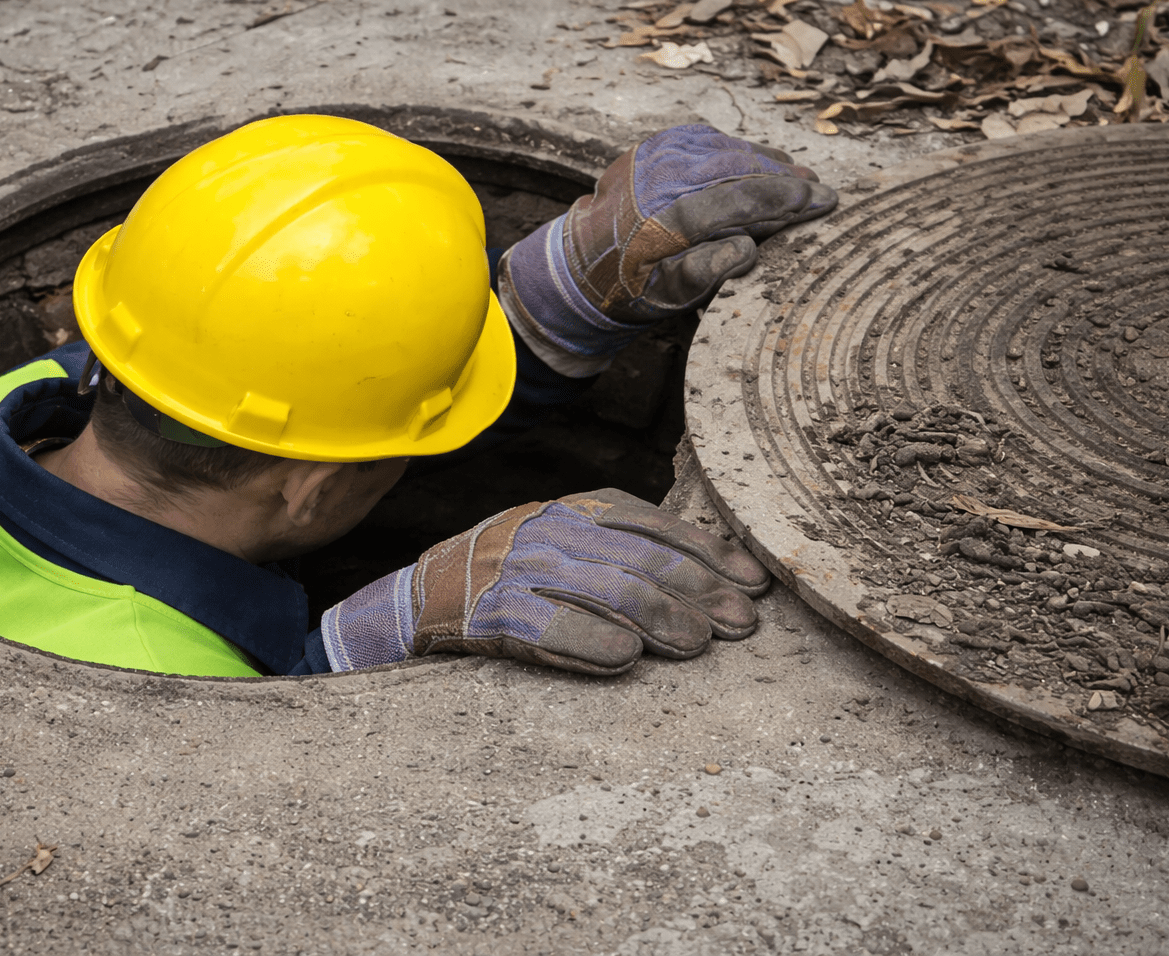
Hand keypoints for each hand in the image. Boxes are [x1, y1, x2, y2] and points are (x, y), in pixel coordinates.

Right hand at [319, 488, 769, 674]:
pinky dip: (589, 641)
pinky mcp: (489, 614)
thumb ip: (620, 545)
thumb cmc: (509, 574)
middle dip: (699, 590)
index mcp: (573, 510)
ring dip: (660, 617)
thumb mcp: (563, 541)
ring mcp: (518, 570)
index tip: (751, 582)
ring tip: (699, 644)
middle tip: (741, 623)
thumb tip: (707, 569)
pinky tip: (626, 658)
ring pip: (604, 588)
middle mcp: (549, 530)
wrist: (417, 595)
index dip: (708, 553)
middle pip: (640, 558)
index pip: (654, 526)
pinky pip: (546, 626)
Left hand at [498, 124, 836, 375]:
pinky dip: (740, 151)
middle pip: (738, 168)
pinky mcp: (658, 144)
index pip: (736, 200)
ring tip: (801, 179)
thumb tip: (748, 250)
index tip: (821, 201)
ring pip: (727, 149)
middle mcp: (659, 178)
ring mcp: (657, 155)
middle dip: (786, 179)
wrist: (582, 261)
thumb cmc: (630, 285)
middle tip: (823, 192)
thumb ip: (703, 273)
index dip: (784, 199)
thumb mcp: (664, 296)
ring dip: (767, 163)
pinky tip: (762, 165)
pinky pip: (710, 140)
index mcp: (662, 219)